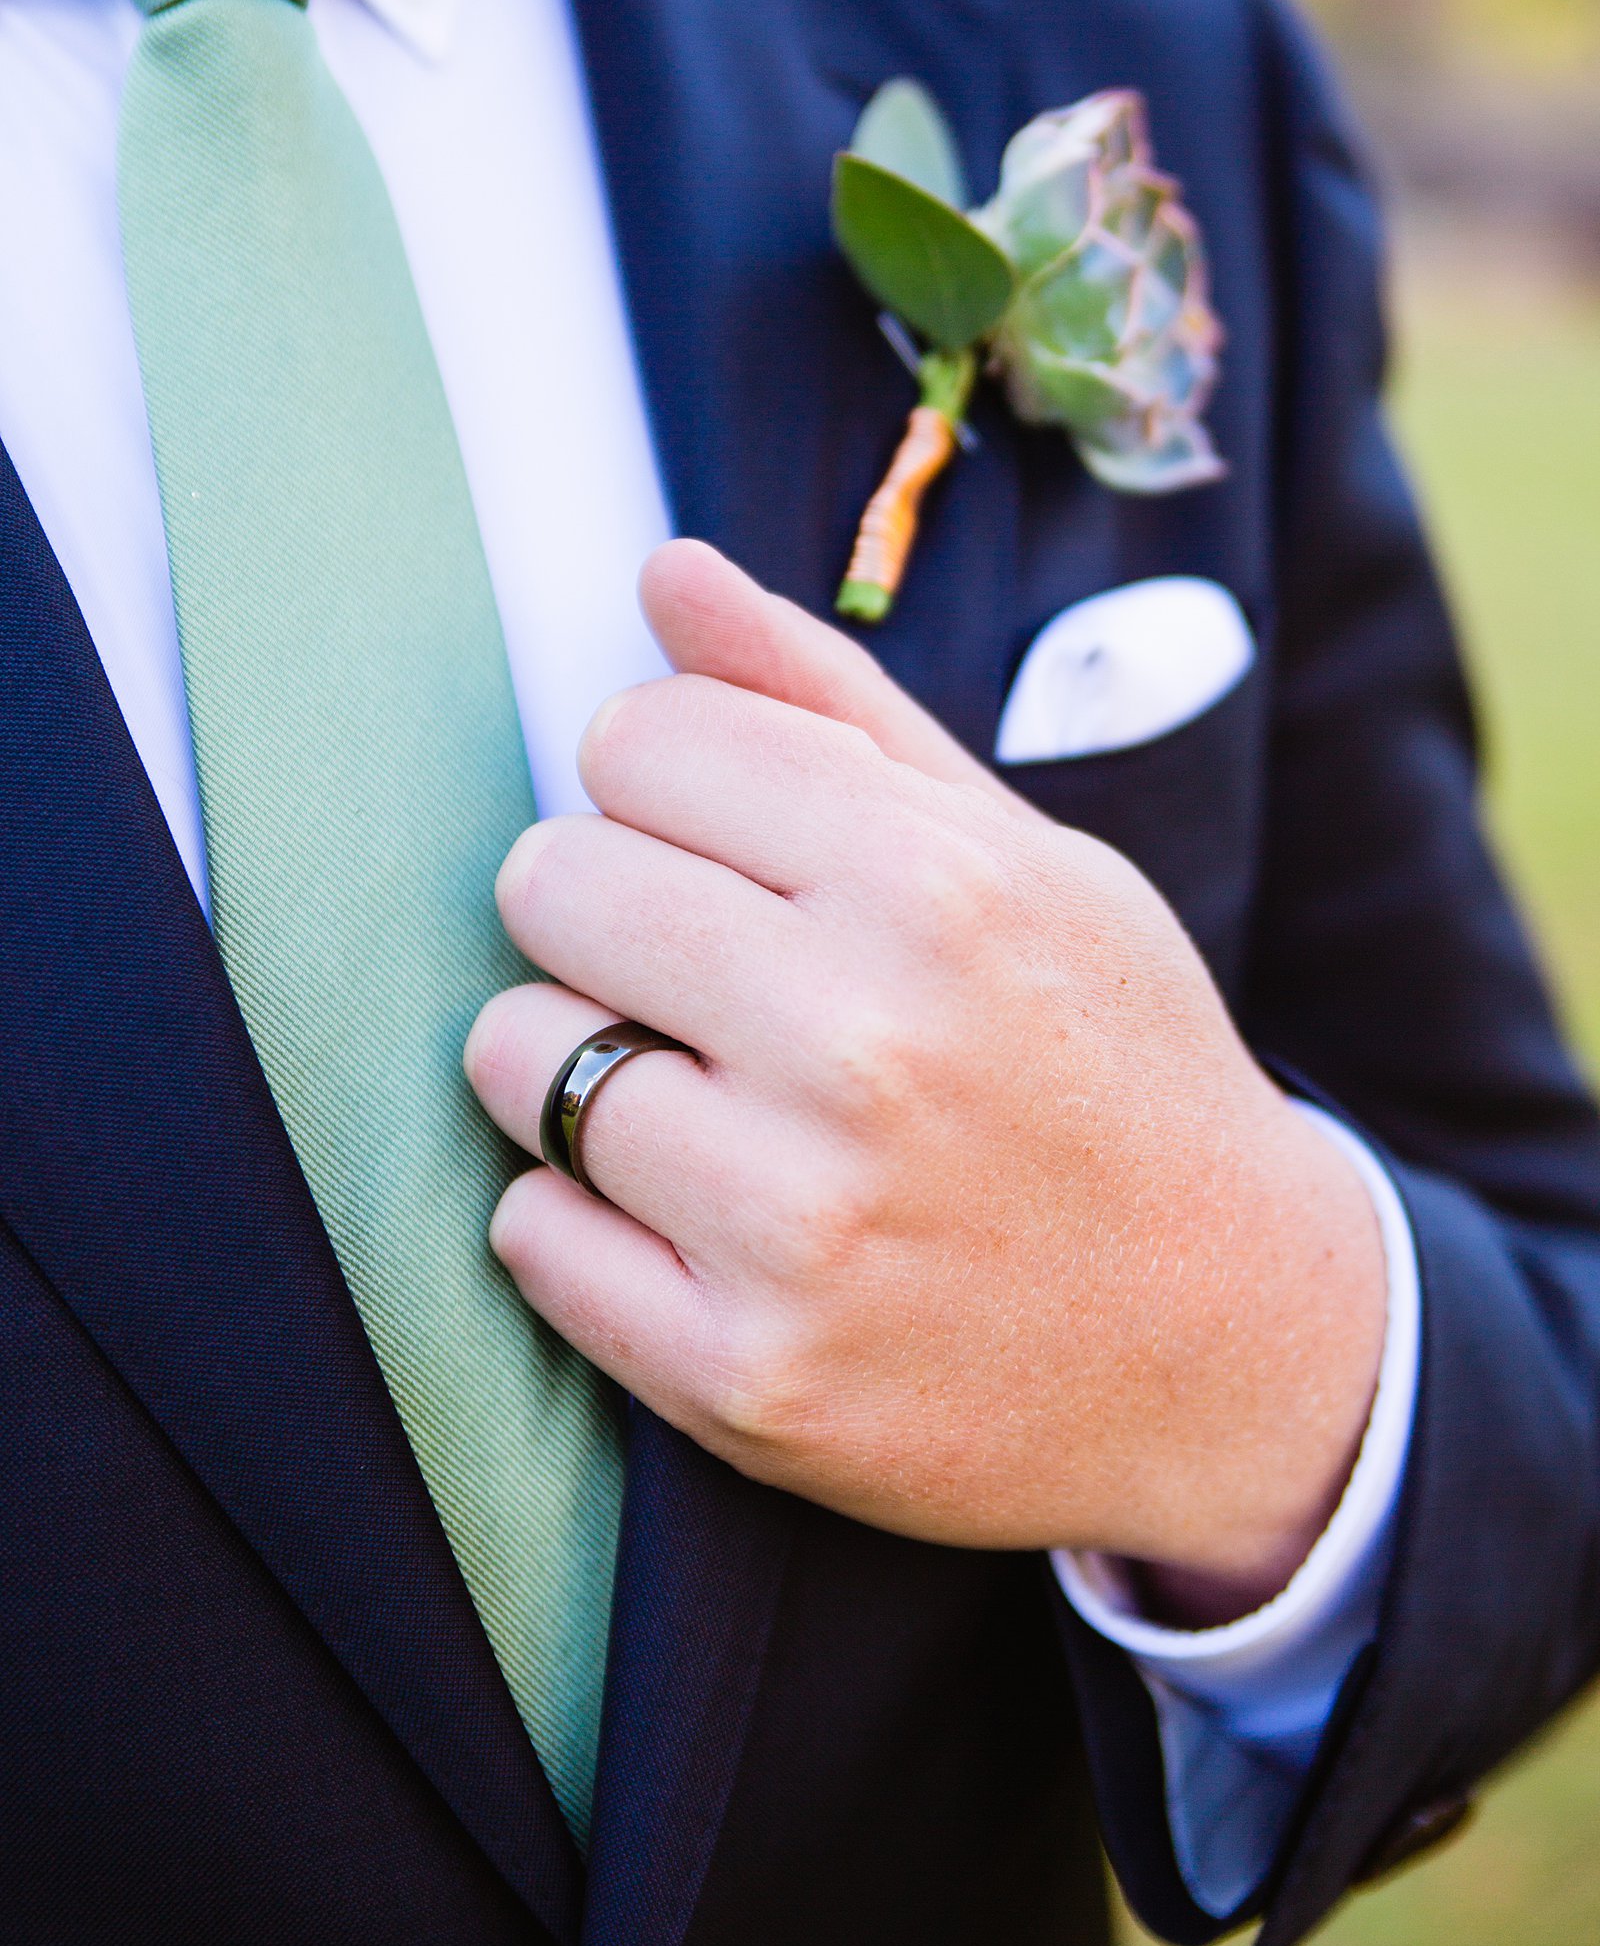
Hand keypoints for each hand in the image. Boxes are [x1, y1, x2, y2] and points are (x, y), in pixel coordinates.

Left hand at [465, 541, 1384, 1609]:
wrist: (1231, 1343)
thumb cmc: (1106, 1064)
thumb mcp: (1022, 859)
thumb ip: (830, 705)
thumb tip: (663, 570)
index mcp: (935, 883)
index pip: (635, 738)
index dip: (662, 785)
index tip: (720, 845)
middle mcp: (861, 1042)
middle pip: (549, 878)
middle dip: (603, 908)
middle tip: (696, 972)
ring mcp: (796, 1222)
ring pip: (514, 1054)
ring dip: (573, 1060)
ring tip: (692, 1094)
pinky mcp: (745, 1376)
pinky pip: (526, 1231)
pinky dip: (576, 1216)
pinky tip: (689, 1216)